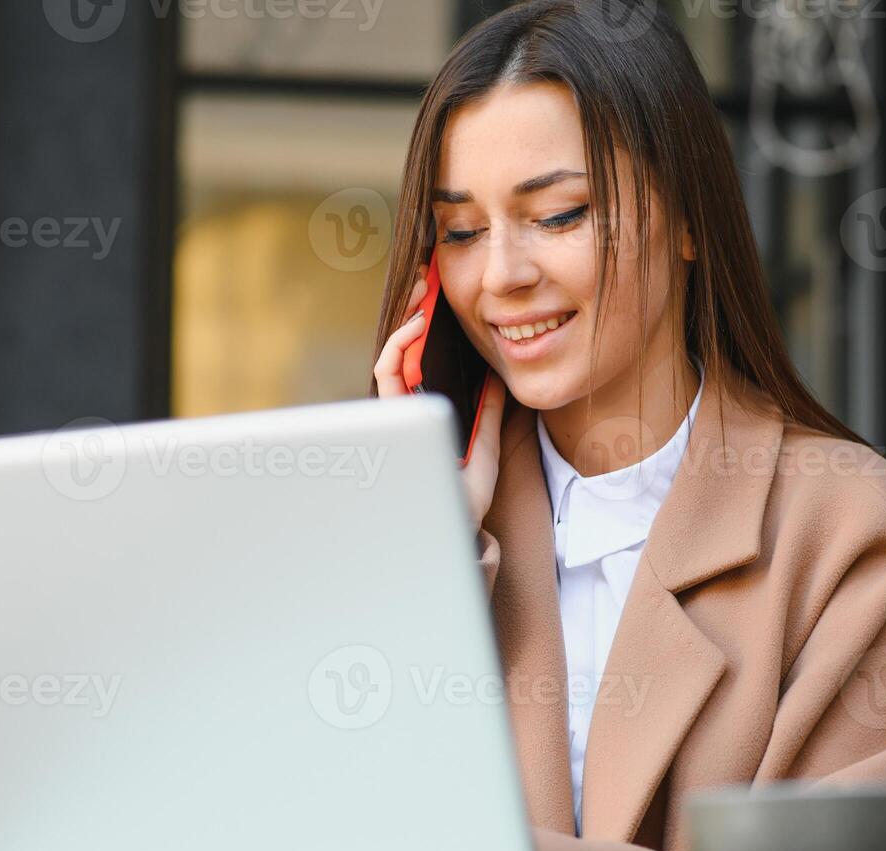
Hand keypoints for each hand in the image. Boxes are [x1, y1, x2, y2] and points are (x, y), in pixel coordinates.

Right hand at [373, 265, 506, 534]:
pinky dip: (398, 346)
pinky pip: (387, 375)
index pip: (424, 364)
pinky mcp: (389, 420)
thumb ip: (490, 412)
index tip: (443, 303)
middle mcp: (408, 413)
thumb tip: (498, 378)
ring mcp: (396, 416)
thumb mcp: (487, 445)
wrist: (454, 531)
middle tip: (427, 284)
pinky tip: (416, 326)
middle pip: (406, 355)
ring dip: (406, 322)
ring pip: (394, 358)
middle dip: (414, 317)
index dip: (430, 332)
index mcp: (430, 416)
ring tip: (423, 295)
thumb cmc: (467, 499)